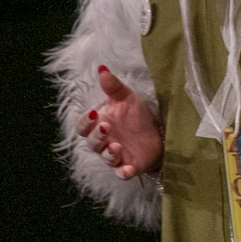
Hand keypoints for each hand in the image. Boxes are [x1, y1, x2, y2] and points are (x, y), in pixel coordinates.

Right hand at [76, 65, 162, 179]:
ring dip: (109, 153)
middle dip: (96, 136)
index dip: (85, 122)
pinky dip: (123, 173)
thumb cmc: (136, 116)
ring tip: (116, 146)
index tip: (94, 114)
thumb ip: (113, 86)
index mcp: (100, 124)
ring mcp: (116, 155)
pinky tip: (127, 170)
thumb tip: (102, 68)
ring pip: (106, 158)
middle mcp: (104, 142)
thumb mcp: (126, 98)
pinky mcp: (129, 166)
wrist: (158, 133)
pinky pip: (122, 173)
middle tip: (106, 126)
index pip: (83, 127)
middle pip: (92, 143)